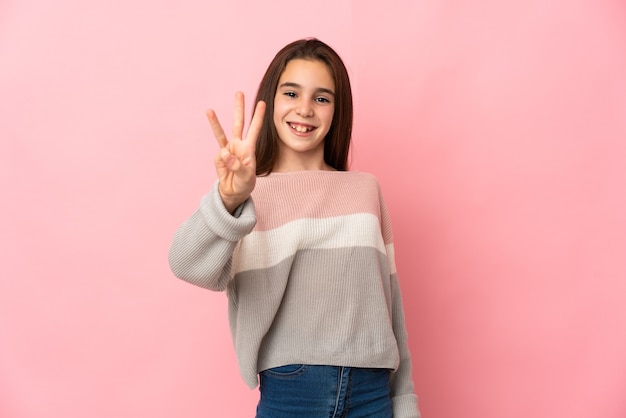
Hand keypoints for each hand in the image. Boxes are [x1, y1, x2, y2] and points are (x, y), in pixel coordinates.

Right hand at [206, 92, 265, 212]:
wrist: (233, 192)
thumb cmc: (244, 183)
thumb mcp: (246, 178)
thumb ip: (237, 166)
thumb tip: (225, 154)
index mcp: (249, 148)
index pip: (255, 129)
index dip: (258, 117)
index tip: (262, 103)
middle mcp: (238, 145)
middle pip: (238, 123)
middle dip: (238, 108)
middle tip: (239, 92)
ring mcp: (227, 150)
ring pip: (221, 132)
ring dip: (215, 122)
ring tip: (209, 110)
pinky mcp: (219, 157)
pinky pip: (219, 156)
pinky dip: (222, 162)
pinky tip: (227, 170)